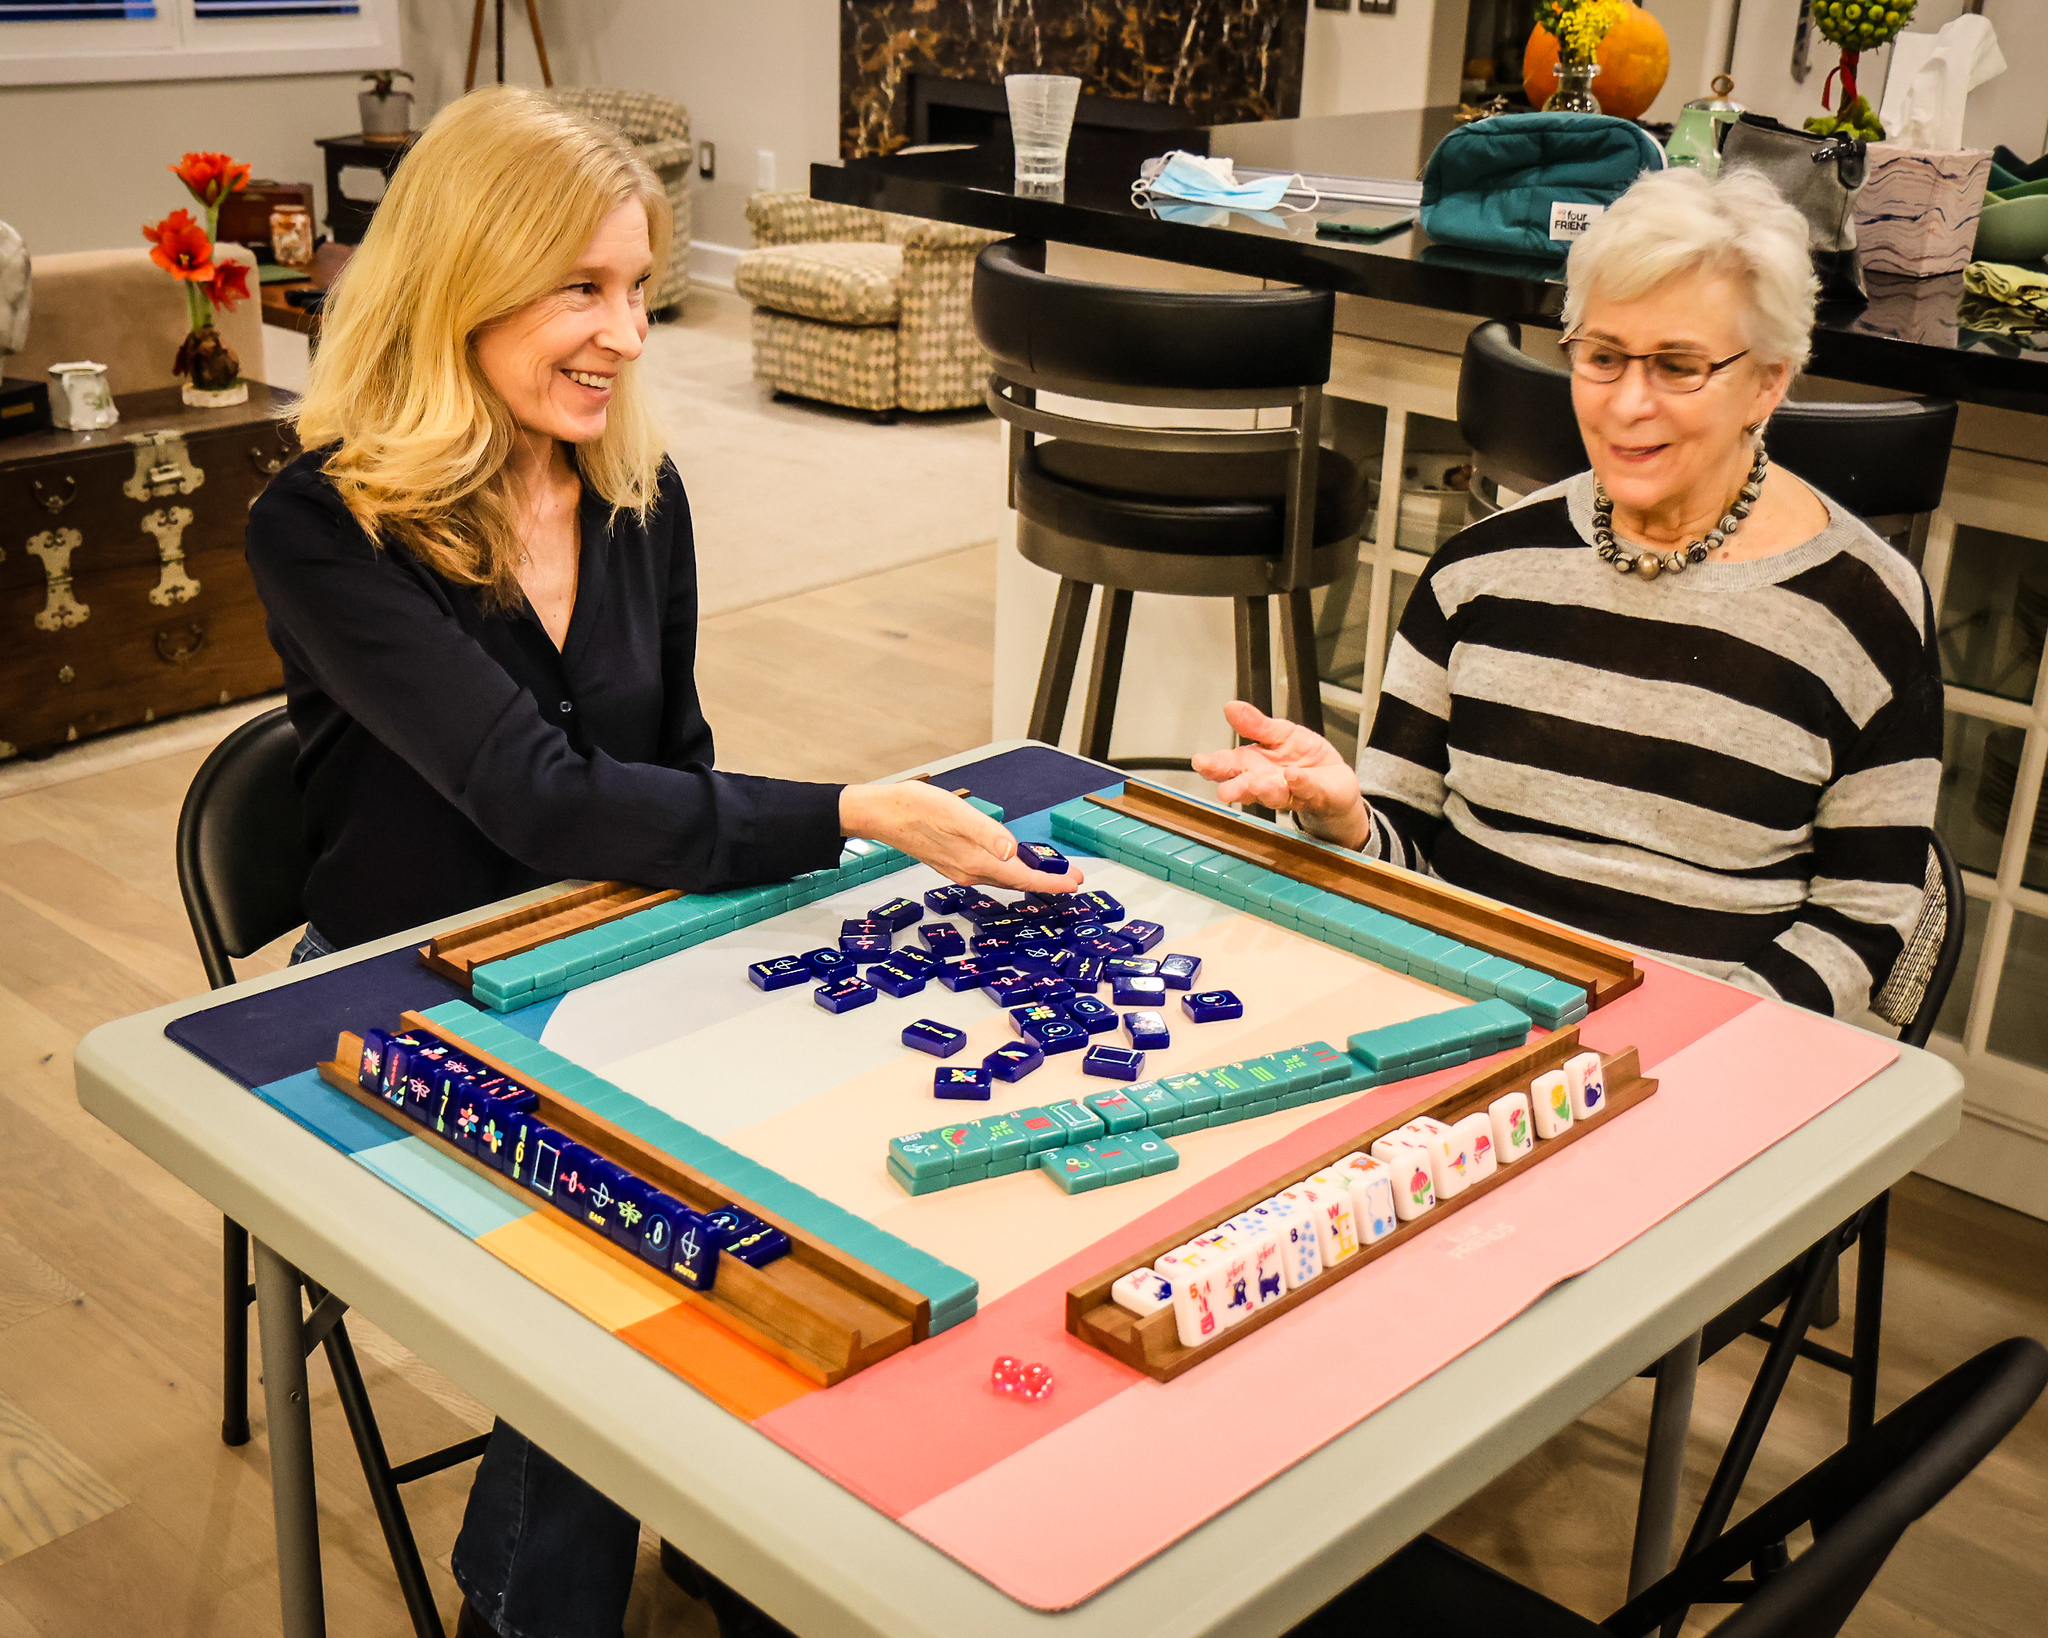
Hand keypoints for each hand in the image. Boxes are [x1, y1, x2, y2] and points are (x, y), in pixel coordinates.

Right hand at [839, 781, 1084, 893]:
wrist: (882, 813)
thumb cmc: (916, 808)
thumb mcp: (956, 813)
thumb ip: (987, 833)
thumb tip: (1012, 852)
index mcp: (976, 861)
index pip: (1022, 876)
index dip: (1051, 882)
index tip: (1075, 883)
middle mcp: (970, 871)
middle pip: (1016, 881)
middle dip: (1046, 882)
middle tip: (1072, 880)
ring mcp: (960, 870)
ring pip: (1003, 879)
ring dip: (1028, 878)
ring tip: (1050, 875)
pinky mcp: (952, 863)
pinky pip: (990, 873)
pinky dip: (1008, 872)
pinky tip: (1012, 865)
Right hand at [1190, 700, 1371, 850]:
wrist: (1334, 781)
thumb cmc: (1303, 759)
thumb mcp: (1279, 732)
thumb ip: (1255, 723)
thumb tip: (1231, 706)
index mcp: (1253, 764)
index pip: (1228, 765)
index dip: (1213, 765)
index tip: (1201, 762)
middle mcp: (1265, 782)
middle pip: (1246, 785)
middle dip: (1235, 788)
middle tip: (1225, 791)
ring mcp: (1288, 791)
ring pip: (1272, 793)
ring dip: (1263, 789)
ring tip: (1256, 783)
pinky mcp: (1313, 794)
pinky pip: (1305, 789)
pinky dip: (1299, 783)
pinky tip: (1293, 775)